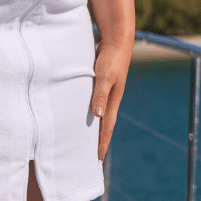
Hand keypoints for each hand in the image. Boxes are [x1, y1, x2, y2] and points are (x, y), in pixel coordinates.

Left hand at [90, 41, 132, 160]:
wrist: (117, 41)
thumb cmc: (111, 59)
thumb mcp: (104, 77)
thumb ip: (100, 95)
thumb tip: (97, 116)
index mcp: (113, 101)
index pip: (106, 127)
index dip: (102, 143)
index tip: (97, 159)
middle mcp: (110, 99)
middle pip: (103, 124)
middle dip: (98, 140)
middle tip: (90, 156)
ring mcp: (106, 92)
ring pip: (98, 114)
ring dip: (93, 127)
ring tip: (85, 139)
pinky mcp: (101, 84)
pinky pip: (95, 103)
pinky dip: (91, 112)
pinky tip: (83, 113)